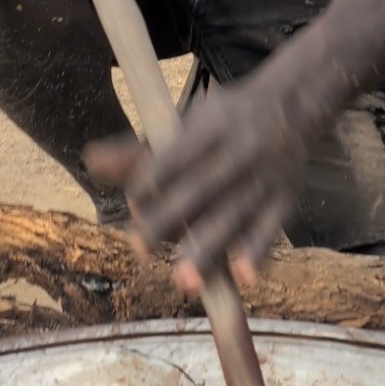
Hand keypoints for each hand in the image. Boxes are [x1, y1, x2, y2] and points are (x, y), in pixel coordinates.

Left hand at [85, 76, 309, 293]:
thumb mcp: (187, 124)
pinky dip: (257, 252)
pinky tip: (243, 279)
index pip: (177, 156)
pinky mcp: (284, 200)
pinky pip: (271, 228)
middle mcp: (239, 152)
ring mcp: (264, 178)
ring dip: (209, 248)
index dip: (154, 179)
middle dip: (170, 220)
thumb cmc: (226, 120)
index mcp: (211, 128)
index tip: (133, 203)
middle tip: (139, 248)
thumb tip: (92, 161)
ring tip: (185, 282)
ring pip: (233, 215)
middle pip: (200, 189)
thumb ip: (141, 150)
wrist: (293, 103)